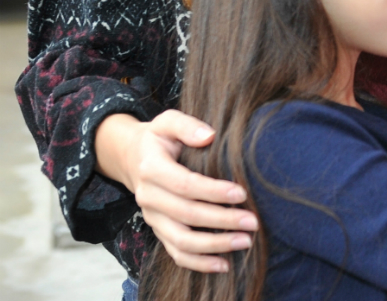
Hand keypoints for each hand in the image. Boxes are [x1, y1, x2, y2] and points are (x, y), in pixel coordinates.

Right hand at [95, 111, 256, 273]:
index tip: (242, 194)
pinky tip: (223, 265)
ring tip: (245, 243)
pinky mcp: (158, 230)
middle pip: (187, 215)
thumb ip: (187, 125)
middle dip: (222, 220)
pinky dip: (198, 263)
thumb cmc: (159, 137)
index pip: (185, 184)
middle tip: (253, 222)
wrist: (132, 156)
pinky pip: (175, 253)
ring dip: (214, 246)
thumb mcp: (168, 121)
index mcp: (151, 168)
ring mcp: (152, 217)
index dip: (213, 191)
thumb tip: (209, 135)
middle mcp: (148, 197)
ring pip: (181, 240)